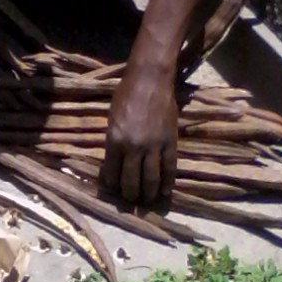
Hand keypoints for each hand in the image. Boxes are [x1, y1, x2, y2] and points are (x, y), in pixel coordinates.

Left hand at [100, 65, 178, 205]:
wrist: (150, 80)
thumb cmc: (126, 95)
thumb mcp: (112, 119)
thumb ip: (113, 141)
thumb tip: (114, 161)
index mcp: (115, 140)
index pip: (111, 172)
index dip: (112, 185)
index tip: (113, 192)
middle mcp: (133, 147)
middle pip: (131, 180)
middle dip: (130, 195)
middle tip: (131, 201)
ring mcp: (154, 146)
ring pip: (151, 179)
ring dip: (149, 193)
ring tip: (147, 201)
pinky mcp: (170, 143)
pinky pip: (170, 168)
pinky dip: (168, 182)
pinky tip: (166, 191)